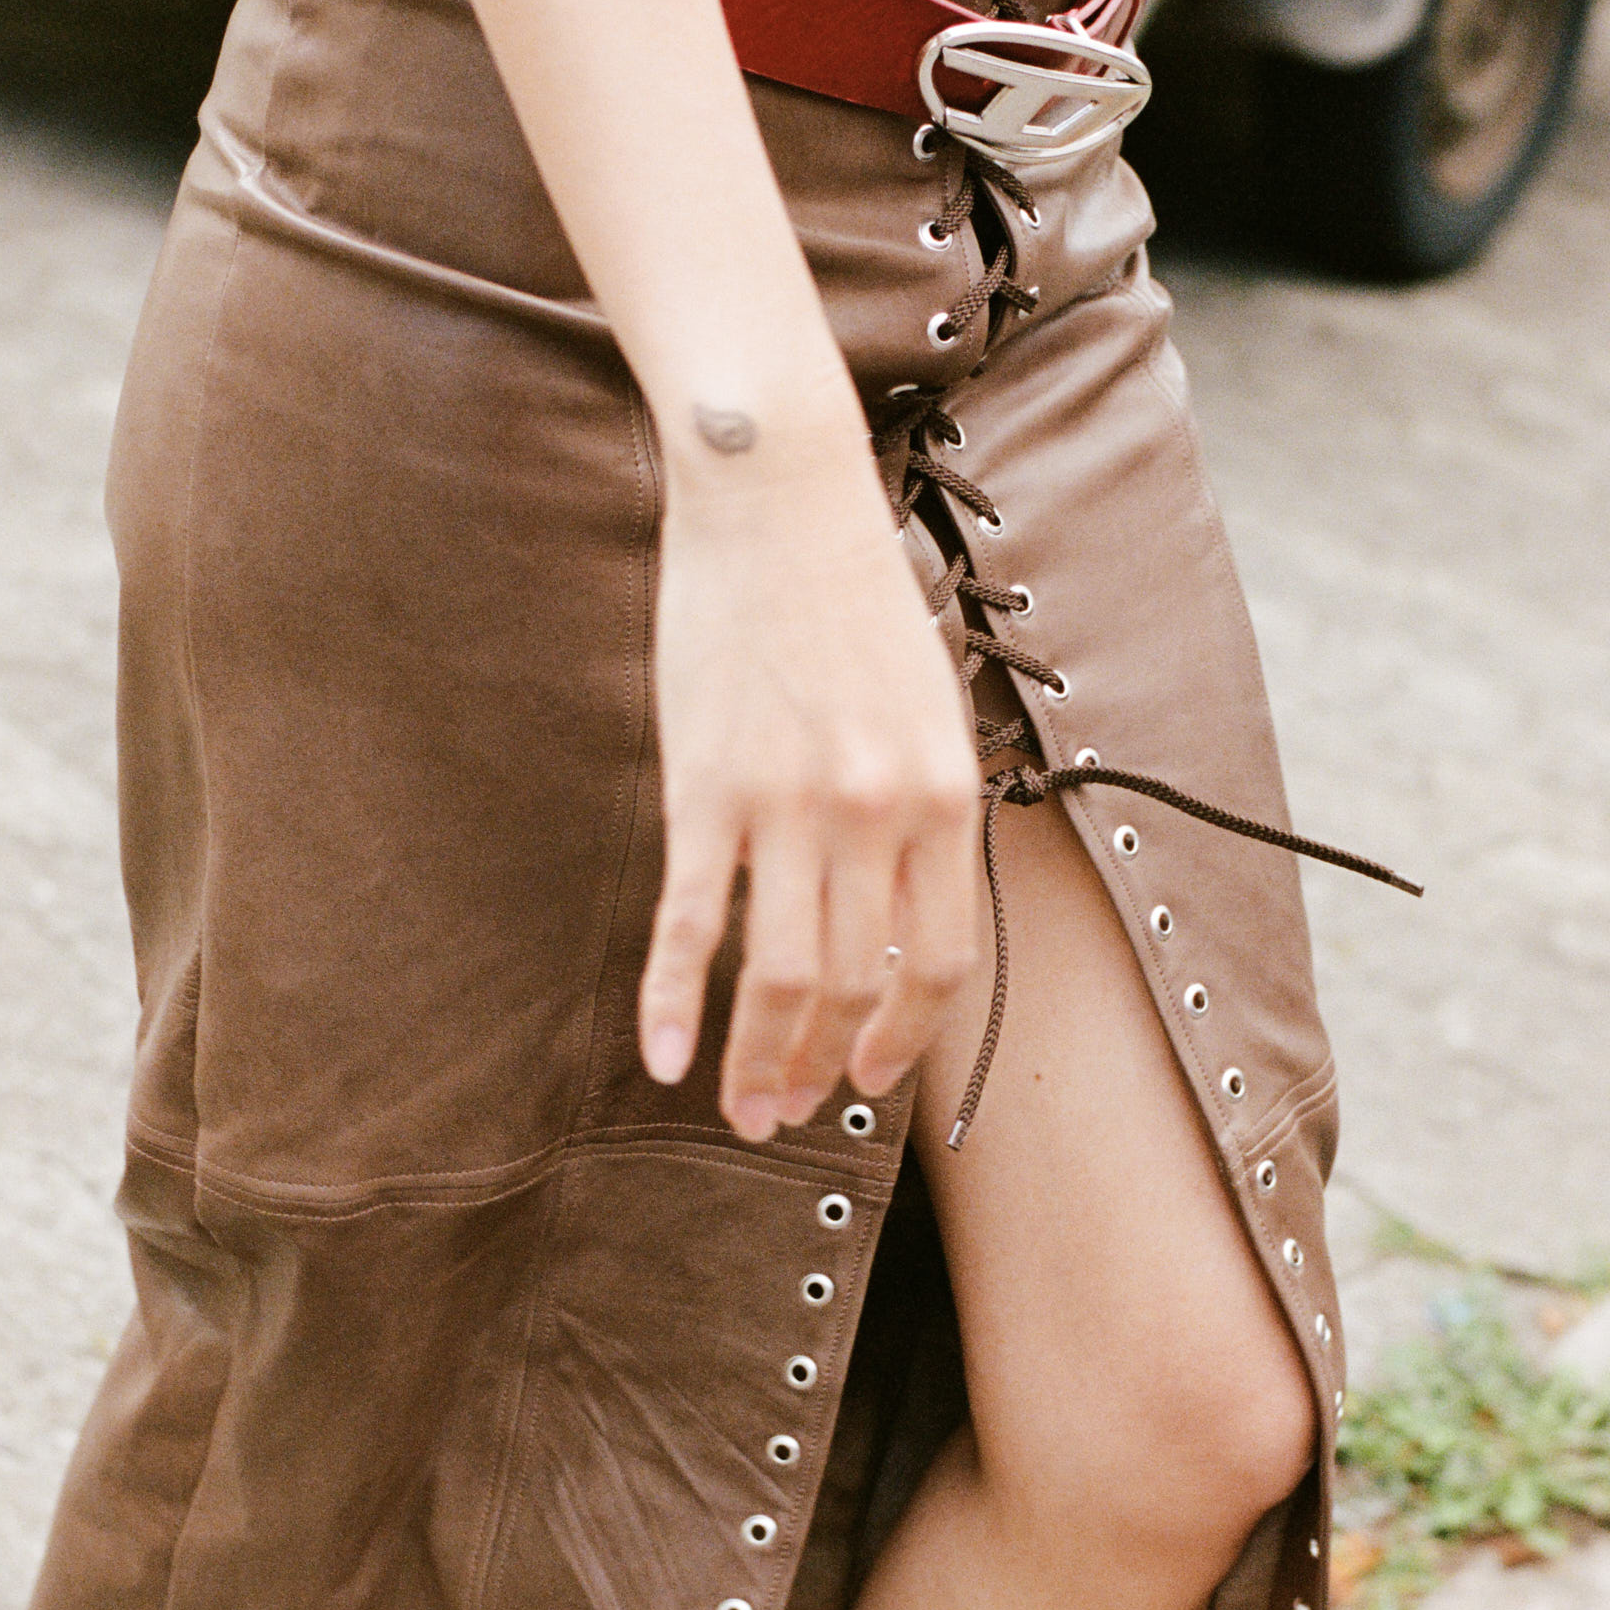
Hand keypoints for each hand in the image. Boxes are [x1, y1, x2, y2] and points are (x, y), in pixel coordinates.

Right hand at [639, 436, 980, 1140]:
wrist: (776, 494)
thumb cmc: (849, 591)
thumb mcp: (923, 700)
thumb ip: (923, 802)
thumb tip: (902, 904)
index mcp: (946, 794)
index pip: (941, 961)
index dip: (907, 1035)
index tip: (874, 1077)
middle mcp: (877, 812)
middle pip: (857, 986)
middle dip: (824, 1069)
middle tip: (790, 1115)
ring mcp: (788, 805)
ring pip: (779, 978)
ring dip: (760, 1062)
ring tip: (741, 1110)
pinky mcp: (704, 788)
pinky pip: (691, 924)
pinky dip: (671, 1002)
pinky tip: (663, 1058)